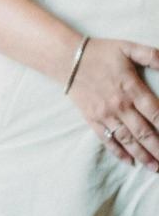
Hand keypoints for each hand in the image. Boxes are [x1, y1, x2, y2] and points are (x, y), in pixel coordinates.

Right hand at [68, 38, 158, 169]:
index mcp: (131, 88)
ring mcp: (105, 114)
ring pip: (127, 140)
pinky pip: (106, 139)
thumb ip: (152, 56)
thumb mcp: (129, 47)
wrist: (67, 59)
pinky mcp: (92, 119)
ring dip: (142, 155)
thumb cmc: (100, 53)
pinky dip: (118, 151)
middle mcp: (119, 105)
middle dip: (158, 148)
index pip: (155, 113)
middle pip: (144, 132)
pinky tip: (129, 161)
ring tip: (154, 167)